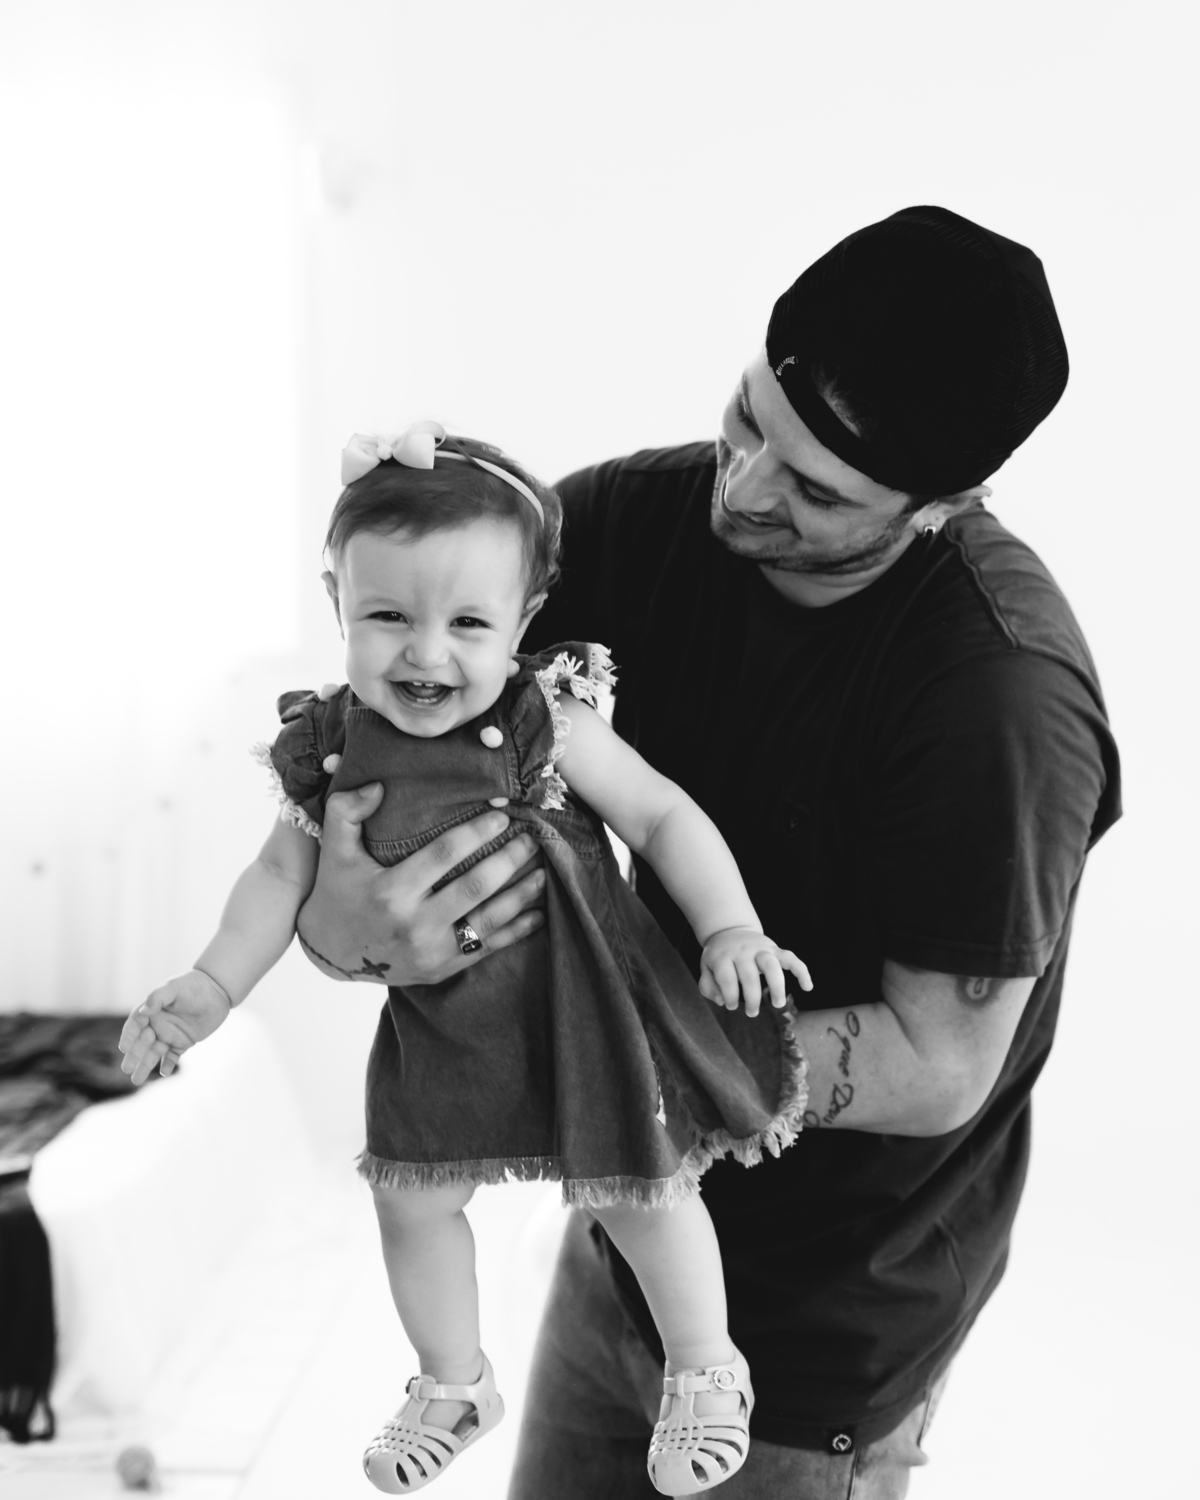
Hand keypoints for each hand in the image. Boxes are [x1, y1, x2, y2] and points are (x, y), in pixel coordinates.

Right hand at [118, 969, 231, 1084]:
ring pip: (154, 1053)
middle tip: (126, 1069)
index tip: (124, 1048)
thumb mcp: (174, 988)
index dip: (128, 1036)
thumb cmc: (192, 985)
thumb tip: (143, 1011)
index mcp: (151, 1011)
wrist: (217, 990)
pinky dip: (168, 1065)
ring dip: (145, 1066)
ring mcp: (170, 1035)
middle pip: (141, 1043)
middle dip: (134, 1056)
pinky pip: (173, 1057)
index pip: (135, 1025)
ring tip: (136, 1081)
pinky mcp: (183, 1042)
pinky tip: (164, 1072)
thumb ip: (157, 998)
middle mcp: (157, 1024)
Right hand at [295, 783, 546, 986]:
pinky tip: (537, 913)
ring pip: (489, 920)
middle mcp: (414, 924)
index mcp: (391, 890)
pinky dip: (517, 931)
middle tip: (531, 838)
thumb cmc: (336, 893)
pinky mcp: (442, 969)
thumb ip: (346, 811)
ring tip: (542, 871)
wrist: (330, 955)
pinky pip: (487, 949)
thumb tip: (378, 786)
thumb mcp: (333, 851)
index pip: (445, 854)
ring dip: (521, 894)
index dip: (477, 832)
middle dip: (510, 858)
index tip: (503, 815)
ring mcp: (431, 951)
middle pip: (476, 885)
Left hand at [699, 927, 812, 1016]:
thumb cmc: (719, 956)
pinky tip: (807, 987)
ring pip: (772, 965)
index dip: (730, 996)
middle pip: (750, 975)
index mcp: (723, 956)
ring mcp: (760, 948)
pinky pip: (790, 957)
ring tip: (778, 1004)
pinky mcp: (774, 948)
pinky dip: (801, 971)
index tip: (731, 1006)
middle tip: (752, 1013)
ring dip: (776, 986)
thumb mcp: (706, 968)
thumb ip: (708, 986)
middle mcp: (742, 951)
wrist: (730, 930)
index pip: (727, 978)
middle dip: (752, 998)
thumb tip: (722, 1001)